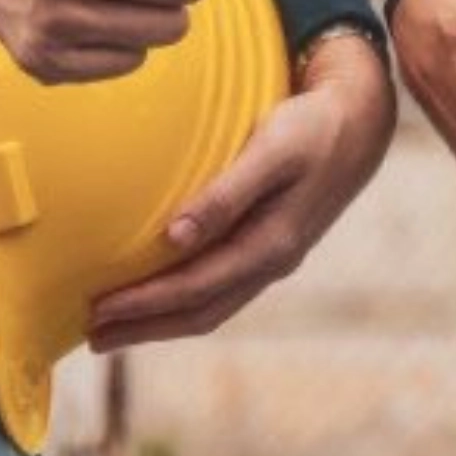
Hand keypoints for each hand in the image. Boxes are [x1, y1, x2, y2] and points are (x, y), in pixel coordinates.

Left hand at [86, 33, 395, 349]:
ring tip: (116, 325)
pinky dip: (185, 298)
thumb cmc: (313, 126)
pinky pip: (221, 286)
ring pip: (212, 305)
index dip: (145, 304)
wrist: (363, 119)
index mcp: (273, 244)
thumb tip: (175, 236)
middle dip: (146, 327)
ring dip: (162, 320)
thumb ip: (226, 194)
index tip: (98, 310)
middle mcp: (273, 262)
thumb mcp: (273, 150)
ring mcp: (274, 258)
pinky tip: (160, 289)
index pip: (196, 288)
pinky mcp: (270, 244)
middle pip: (201, 312)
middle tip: (92, 336)